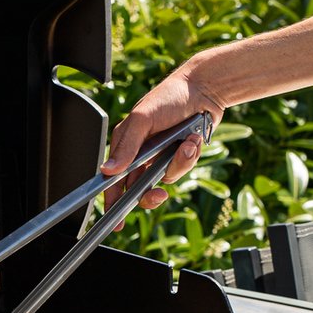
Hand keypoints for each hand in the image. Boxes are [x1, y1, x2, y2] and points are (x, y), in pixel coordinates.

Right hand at [100, 68, 224, 215]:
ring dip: (177, 164)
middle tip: (158, 195)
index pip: (113, 179)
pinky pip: (181, 170)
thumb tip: (109, 170)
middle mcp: (141, 154)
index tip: (116, 222)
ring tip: (186, 143)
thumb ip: (127, 146)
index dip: (113, 202)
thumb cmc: (169, 96)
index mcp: (125, 145)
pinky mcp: (178, 157)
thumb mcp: (142, 118)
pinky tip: (193, 139)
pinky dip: (189, 157)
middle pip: (139, 188)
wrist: (204, 90)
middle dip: (150, 194)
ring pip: (164, 180)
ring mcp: (160, 157)